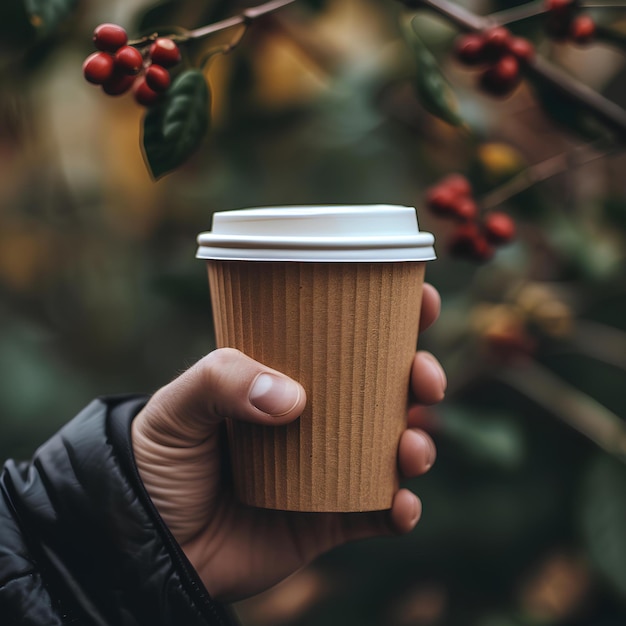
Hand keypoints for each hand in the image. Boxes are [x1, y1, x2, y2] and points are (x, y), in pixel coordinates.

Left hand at [131, 283, 445, 602]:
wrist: (151, 545)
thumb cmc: (161, 463)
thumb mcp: (177, 405)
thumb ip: (221, 381)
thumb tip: (292, 398)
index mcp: (289, 379)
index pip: (347, 341)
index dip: (394, 317)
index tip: (422, 300)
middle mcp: (317, 420)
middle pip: (388, 390)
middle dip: (421, 378)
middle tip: (424, 379)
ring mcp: (329, 470)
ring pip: (396, 448)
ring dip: (420, 442)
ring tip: (411, 446)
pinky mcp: (330, 520)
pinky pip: (380, 514)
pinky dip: (401, 509)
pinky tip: (401, 505)